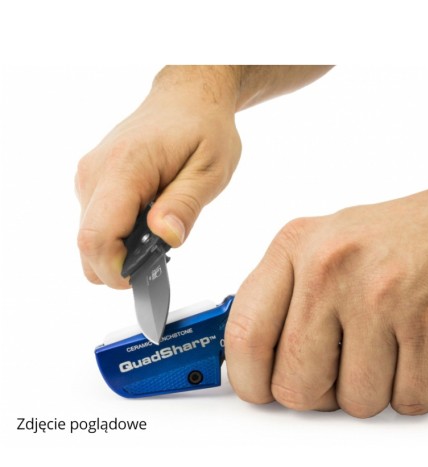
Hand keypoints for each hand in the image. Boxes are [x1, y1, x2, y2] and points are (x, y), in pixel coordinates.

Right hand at [75, 66, 241, 287]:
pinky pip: (97, 223)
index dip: (116, 270)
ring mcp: (89, 176)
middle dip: (120, 265)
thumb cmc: (204, 130)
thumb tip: (165, 238)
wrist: (187, 99)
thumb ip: (185, 205)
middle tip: (160, 255)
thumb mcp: (210, 170)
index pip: (97, 237)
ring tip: (158, 230)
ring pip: (90, 238)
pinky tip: (147, 221)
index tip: (145, 277)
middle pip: (87, 244)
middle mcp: (95, 172)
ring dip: (121, 249)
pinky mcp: (93, 181)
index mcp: (125, 168)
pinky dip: (119, 235)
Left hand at [225, 161, 427, 416]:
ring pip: (355, 401)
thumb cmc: (407, 238)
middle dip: (317, 394)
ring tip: (388, 345)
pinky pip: (407, 400)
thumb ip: (285, 299)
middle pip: (295, 384)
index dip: (247, 378)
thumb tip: (249, 355)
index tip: (258, 388)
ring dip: (373, 389)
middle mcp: (331, 267)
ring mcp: (380, 295)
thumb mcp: (328, 248)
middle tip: (337, 370)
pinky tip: (419, 347)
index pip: (244, 334)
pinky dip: (415, 388)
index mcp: (297, 247)